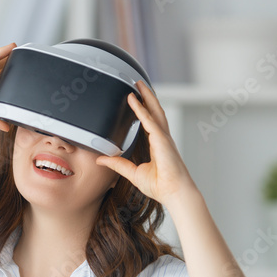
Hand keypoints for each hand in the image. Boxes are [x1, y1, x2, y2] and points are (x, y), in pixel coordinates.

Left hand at [95, 80, 197, 205]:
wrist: (174, 193)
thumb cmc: (160, 186)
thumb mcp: (132, 173)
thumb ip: (117, 165)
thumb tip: (101, 160)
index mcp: (157, 144)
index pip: (150, 121)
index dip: (143, 109)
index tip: (136, 99)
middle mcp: (162, 138)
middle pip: (154, 111)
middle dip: (147, 96)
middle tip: (138, 83)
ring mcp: (164, 138)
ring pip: (154, 111)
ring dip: (146, 97)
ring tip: (139, 84)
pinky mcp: (162, 141)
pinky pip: (150, 121)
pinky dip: (142, 110)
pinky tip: (134, 101)